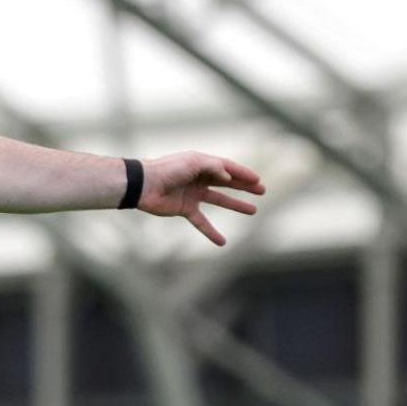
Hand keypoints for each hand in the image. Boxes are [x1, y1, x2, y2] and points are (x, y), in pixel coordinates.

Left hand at [136, 152, 265, 245]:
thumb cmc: (167, 169)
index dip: (243, 174)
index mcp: (201, 164)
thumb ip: (213, 167)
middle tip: (262, 191)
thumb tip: (228, 177)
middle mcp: (199, 178)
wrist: (144, 185)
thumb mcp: (193, 163)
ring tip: (253, 210)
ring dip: (235, 205)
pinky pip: (201, 221)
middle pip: (227, 183)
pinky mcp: (184, 209)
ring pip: (219, 200)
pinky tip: (223, 242)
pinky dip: (211, 231)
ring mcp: (193, 194)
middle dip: (244, 186)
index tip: (258, 180)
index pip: (227, 168)